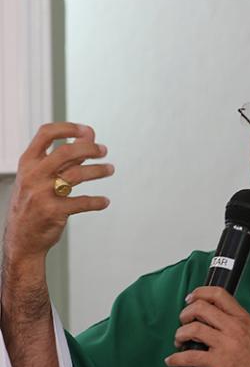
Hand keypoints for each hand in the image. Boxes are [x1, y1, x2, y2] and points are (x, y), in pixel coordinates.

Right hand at [4, 122, 113, 264]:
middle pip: (66, 152)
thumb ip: (64, 156)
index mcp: (28, 162)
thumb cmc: (34, 202)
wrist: (22, 238)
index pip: (46, 133)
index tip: (88, 131)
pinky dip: (97, 201)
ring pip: (77, 175)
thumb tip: (89, 135)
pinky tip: (105, 201)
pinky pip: (82, 203)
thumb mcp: (40, 176)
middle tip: (104, 150)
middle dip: (89, 148)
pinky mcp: (54, 212)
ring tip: (110, 169)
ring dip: (98, 170)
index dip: (68, 128)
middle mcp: (34, 175)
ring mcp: (43, 193)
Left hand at [165, 287, 249, 366]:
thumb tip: (214, 323)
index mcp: (244, 319)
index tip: (191, 299)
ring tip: (179, 342)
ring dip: (179, 334)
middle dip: (185, 314)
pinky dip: (177, 358)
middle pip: (201, 308)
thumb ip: (236, 326)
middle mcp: (235, 327)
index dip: (200, 293)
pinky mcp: (220, 363)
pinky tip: (172, 361)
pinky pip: (191, 356)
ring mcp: (227, 344)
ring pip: (193, 328)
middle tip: (183, 323)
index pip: (219, 294)